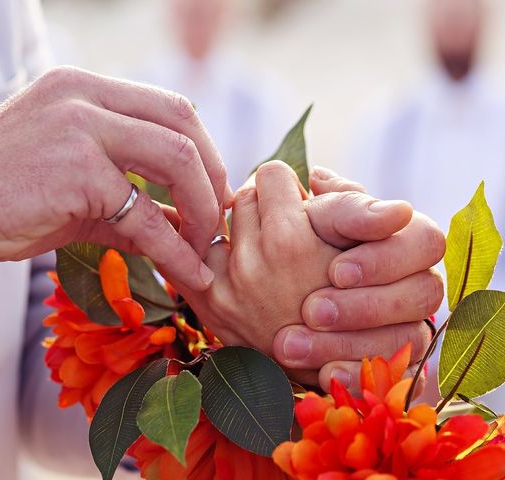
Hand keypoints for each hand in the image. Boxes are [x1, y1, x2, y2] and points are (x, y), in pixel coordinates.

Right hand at [0, 67, 229, 288]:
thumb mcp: (74, 190)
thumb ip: (131, 197)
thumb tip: (186, 224)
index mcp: (84, 89)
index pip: (171, 107)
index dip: (204, 152)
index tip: (213, 195)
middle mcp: (84, 95)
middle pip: (184, 123)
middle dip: (213, 177)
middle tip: (218, 222)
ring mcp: (78, 126)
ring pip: (176, 157)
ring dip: (202, 209)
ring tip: (205, 251)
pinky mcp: (73, 169)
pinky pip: (144, 212)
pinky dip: (174, 247)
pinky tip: (187, 273)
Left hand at [169, 162, 443, 392]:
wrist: (326, 365)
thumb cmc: (354, 299)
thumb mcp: (364, 249)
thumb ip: (346, 200)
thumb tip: (313, 173)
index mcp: (290, 240)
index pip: (271, 174)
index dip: (288, 189)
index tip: (296, 207)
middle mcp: (251, 261)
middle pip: (243, 195)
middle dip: (263, 208)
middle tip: (283, 231)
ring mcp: (224, 285)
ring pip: (217, 219)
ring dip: (238, 231)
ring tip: (264, 255)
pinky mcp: (206, 302)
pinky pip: (191, 250)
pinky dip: (208, 251)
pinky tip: (230, 264)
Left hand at [276, 166, 444, 391]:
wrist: (292, 303)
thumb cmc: (310, 242)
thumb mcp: (319, 220)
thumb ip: (323, 201)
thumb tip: (317, 177)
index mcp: (407, 239)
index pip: (425, 241)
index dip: (382, 258)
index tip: (335, 272)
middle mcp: (417, 282)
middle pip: (423, 293)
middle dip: (362, 306)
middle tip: (311, 310)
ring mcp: (410, 326)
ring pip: (404, 341)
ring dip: (344, 344)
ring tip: (288, 343)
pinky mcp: (395, 364)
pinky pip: (390, 380)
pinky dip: (353, 378)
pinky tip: (320, 375)